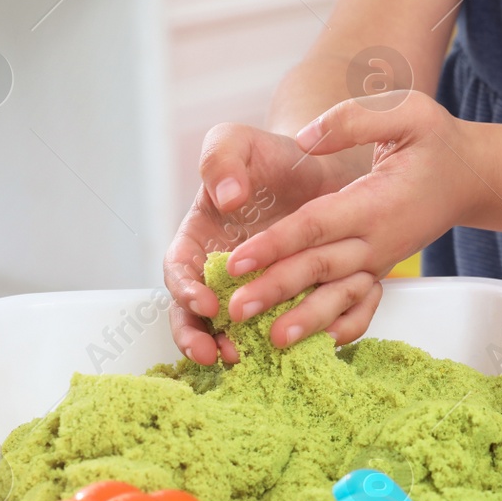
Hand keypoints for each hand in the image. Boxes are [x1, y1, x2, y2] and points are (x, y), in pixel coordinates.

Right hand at [163, 123, 362, 364]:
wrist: (322, 168)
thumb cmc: (272, 155)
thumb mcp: (238, 142)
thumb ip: (220, 160)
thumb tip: (227, 198)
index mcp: (199, 240)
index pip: (179, 273)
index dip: (185, 292)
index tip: (207, 303)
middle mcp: (222, 272)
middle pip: (196, 315)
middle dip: (200, 338)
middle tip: (217, 354)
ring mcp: (254, 289)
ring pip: (237, 329)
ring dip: (238, 347)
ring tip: (249, 359)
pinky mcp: (290, 299)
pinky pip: (283, 325)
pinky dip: (287, 339)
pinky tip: (298, 347)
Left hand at [223, 91, 485, 345]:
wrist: (471, 177)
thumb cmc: (436, 141)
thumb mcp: (406, 111)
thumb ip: (353, 120)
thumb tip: (304, 139)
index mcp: (376, 202)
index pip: (316, 224)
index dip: (276, 243)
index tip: (237, 260)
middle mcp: (378, 239)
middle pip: (319, 267)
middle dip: (276, 289)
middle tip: (235, 311)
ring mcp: (379, 260)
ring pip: (337, 294)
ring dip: (304, 318)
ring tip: (270, 341)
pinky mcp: (379, 269)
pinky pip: (359, 304)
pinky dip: (339, 326)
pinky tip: (313, 346)